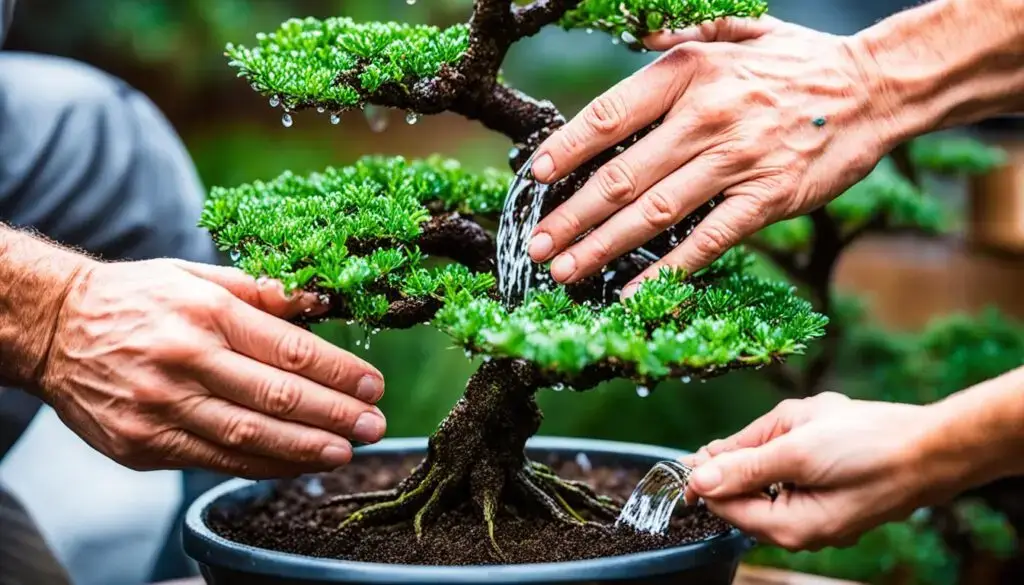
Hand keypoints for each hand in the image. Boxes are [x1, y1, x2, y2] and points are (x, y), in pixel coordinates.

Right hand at [38, 258, 385, 478]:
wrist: (56, 330)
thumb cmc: (138, 298)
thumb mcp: (197, 277)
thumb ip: (262, 293)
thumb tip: (322, 303)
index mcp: (206, 313)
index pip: (290, 350)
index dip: (339, 372)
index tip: (373, 385)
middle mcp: (185, 360)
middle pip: (277, 397)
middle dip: (335, 415)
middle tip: (374, 425)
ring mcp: (161, 407)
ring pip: (249, 436)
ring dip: (305, 449)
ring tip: (344, 452)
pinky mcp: (143, 444)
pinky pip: (215, 460)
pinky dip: (262, 465)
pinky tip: (295, 464)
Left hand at [527, 16, 895, 296]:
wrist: (876, 89)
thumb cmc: (799, 63)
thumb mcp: (738, 28)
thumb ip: (681, 33)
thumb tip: (633, 39)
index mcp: (689, 72)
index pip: (609, 116)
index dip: (567, 150)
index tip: (536, 179)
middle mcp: (706, 118)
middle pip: (621, 176)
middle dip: (572, 217)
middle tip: (538, 247)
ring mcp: (736, 162)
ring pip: (654, 214)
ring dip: (603, 248)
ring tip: (566, 273)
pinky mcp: (767, 200)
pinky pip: (706, 242)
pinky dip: (667, 273)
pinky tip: (633, 295)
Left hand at [681, 392, 963, 550]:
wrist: (936, 447)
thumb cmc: (870, 447)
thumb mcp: (796, 450)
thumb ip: (744, 466)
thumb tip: (699, 478)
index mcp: (786, 527)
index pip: (723, 505)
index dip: (704, 476)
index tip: (695, 450)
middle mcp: (799, 531)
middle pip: (745, 491)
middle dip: (751, 452)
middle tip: (779, 425)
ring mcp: (819, 517)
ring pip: (771, 477)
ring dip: (777, 445)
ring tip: (808, 424)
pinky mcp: (833, 500)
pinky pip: (797, 475)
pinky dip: (797, 449)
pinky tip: (820, 431)